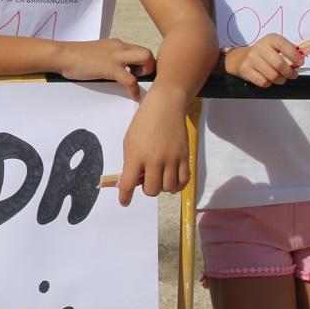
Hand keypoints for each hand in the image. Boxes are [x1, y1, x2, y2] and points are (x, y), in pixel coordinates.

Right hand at [56, 38, 154, 101]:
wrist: (63, 55)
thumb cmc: (77, 57)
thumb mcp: (99, 54)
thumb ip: (111, 58)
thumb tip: (119, 70)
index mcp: (117, 45)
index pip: (140, 50)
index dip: (145, 63)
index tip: (141, 74)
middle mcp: (120, 47)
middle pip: (148, 52)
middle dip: (150, 67)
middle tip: (140, 78)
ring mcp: (116, 56)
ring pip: (145, 58)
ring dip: (146, 73)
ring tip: (137, 84)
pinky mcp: (109, 68)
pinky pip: (130, 79)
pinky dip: (134, 89)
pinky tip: (133, 96)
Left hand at [115, 86, 190, 205]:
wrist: (166, 106)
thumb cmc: (143, 122)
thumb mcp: (129, 140)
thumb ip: (131, 161)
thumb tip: (135, 180)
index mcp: (136, 155)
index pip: (128, 184)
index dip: (125, 196)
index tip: (124, 202)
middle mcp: (154, 160)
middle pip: (151, 190)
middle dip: (147, 188)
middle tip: (147, 179)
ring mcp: (171, 159)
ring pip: (168, 188)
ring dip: (162, 187)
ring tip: (160, 177)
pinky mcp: (184, 157)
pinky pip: (183, 181)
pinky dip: (177, 185)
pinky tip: (173, 181)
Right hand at [225, 34, 302, 86]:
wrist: (239, 58)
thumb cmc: (263, 54)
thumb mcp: (274, 47)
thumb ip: (288, 52)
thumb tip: (300, 62)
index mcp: (270, 39)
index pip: (284, 46)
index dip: (294, 56)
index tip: (300, 63)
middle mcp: (260, 47)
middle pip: (279, 64)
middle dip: (289, 73)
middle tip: (293, 75)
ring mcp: (251, 58)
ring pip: (272, 75)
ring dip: (280, 80)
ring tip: (281, 78)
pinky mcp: (245, 69)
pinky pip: (263, 82)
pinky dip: (269, 83)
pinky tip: (268, 79)